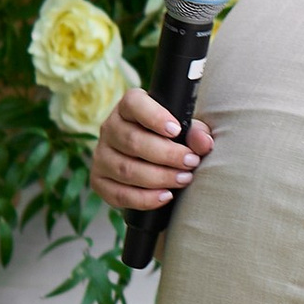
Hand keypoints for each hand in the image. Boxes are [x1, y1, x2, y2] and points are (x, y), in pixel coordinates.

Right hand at [89, 85, 213, 214]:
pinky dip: (145, 199)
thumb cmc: (170, 140)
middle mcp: (109, 128)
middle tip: (191, 162)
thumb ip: (196, 133)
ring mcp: (101, 156)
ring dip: (159, 177)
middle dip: (166, 154)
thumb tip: (203, 143)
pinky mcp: (99, 181)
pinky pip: (119, 194)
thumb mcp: (184, 131)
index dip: (154, 117)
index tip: (176, 130)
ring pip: (125, 169)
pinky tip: (165, 196)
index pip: (134, 104)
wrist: (152, 163)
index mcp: (128, 107)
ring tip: (183, 179)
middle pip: (132, 141)